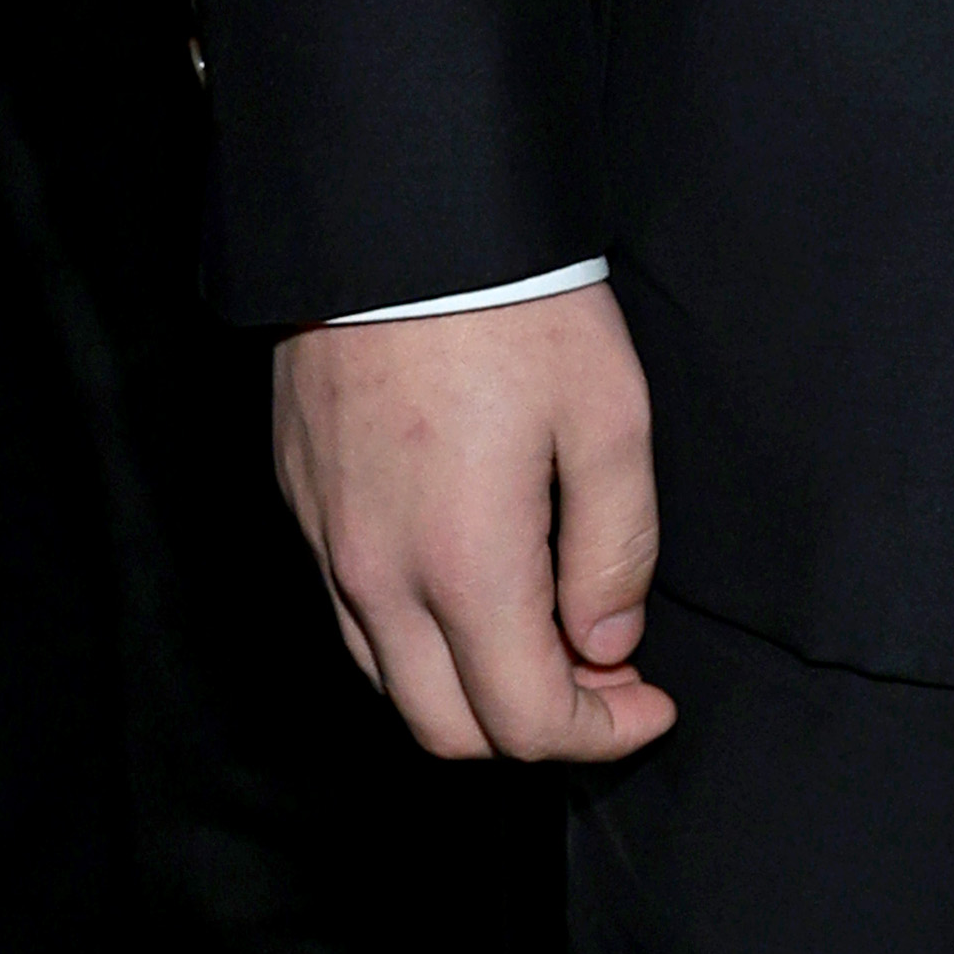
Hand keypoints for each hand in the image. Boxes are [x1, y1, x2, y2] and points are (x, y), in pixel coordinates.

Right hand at [273, 286, 673, 763]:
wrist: (395, 218)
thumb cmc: (513, 307)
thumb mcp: (609, 415)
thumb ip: (616, 549)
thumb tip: (608, 646)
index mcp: (464, 565)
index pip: (526, 719)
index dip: (601, 734)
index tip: (652, 707)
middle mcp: (378, 577)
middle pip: (448, 730)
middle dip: (534, 729)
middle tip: (605, 676)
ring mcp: (328, 546)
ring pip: (391, 684)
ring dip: (471, 690)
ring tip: (548, 633)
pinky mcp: (302, 508)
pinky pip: (354, 621)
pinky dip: (418, 640)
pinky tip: (475, 585)